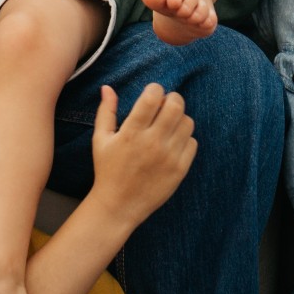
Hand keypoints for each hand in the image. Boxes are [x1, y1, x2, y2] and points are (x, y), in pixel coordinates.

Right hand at [86, 84, 196, 227]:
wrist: (119, 205)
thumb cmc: (108, 170)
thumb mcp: (100, 139)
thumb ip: (105, 111)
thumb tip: (107, 87)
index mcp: (131, 133)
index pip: (152, 97)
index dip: (155, 89)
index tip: (152, 94)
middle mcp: (152, 143)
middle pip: (176, 105)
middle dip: (171, 99)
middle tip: (164, 105)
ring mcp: (168, 157)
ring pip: (187, 122)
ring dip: (179, 118)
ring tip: (168, 125)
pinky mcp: (179, 170)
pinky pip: (192, 143)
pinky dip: (185, 138)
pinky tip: (173, 142)